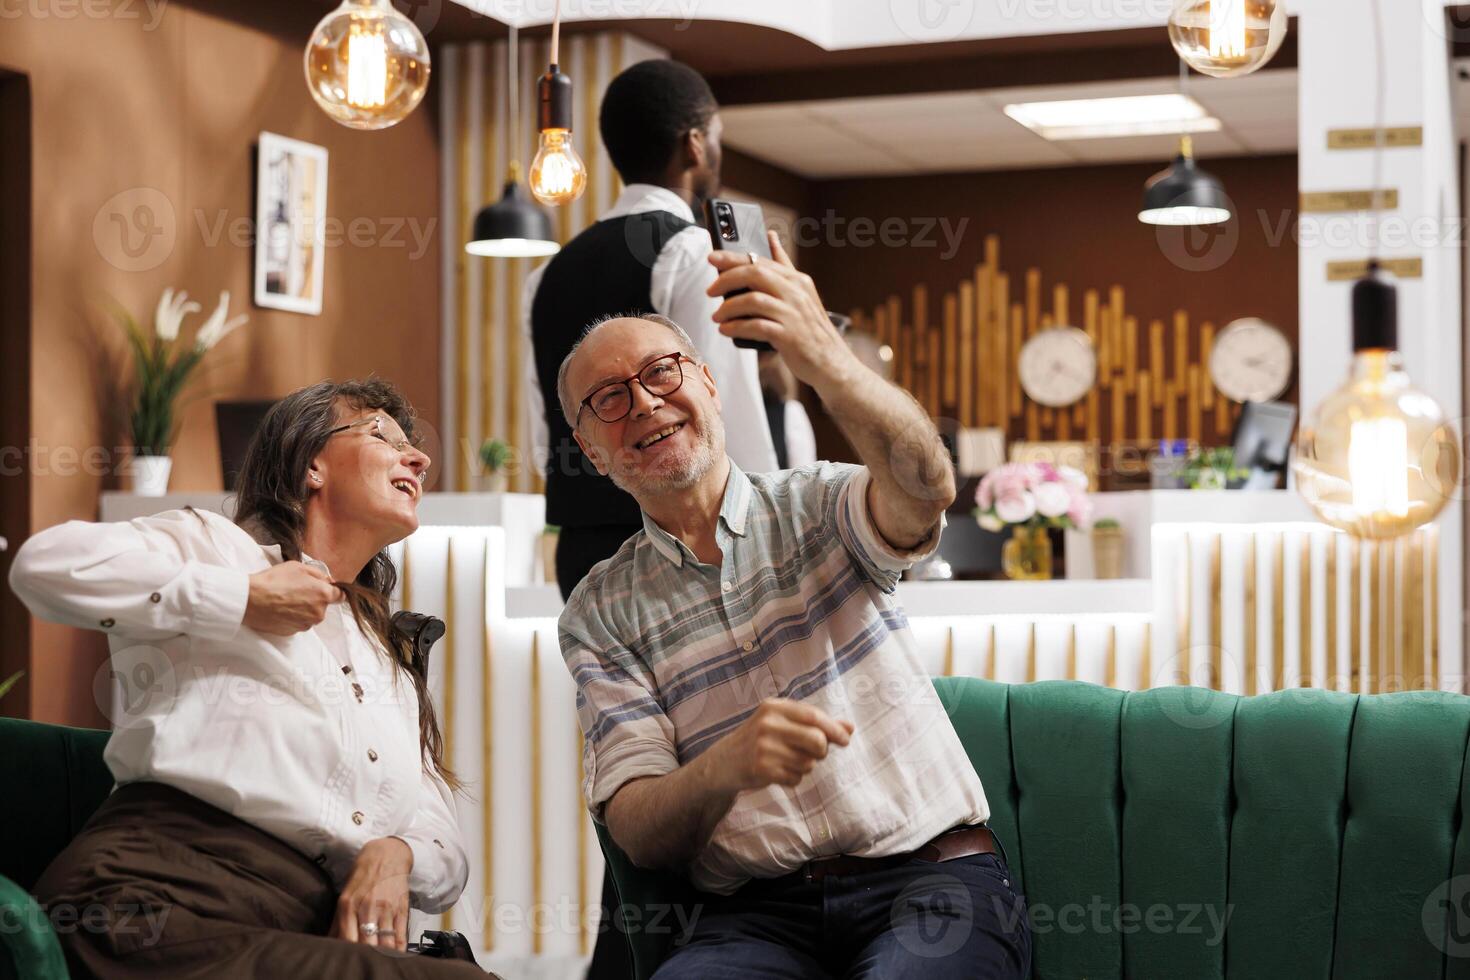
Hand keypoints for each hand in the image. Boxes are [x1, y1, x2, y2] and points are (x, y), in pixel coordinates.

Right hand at [243, 561, 341, 634]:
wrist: (250, 600)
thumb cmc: (274, 580)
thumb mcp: (299, 567)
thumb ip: (319, 575)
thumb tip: (328, 581)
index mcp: (323, 595)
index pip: (340, 596)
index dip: (333, 591)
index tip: (324, 589)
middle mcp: (318, 613)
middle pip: (323, 606)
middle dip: (314, 599)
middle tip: (296, 590)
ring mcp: (305, 624)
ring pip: (310, 615)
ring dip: (303, 609)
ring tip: (285, 599)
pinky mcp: (293, 632)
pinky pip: (298, 623)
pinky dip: (292, 617)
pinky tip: (280, 609)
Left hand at [329, 837, 412, 950]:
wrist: (387, 854)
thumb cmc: (363, 875)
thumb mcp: (345, 895)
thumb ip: (337, 920)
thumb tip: (328, 942)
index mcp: (348, 905)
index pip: (345, 939)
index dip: (347, 953)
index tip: (348, 959)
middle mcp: (366, 907)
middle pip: (364, 943)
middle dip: (364, 955)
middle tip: (364, 961)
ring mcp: (385, 908)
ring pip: (384, 942)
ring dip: (382, 954)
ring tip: (379, 960)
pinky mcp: (401, 907)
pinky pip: (400, 934)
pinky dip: (398, 948)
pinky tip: (395, 955)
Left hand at [706, 232, 861, 391]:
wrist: (830, 362)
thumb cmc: (810, 329)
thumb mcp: (801, 292)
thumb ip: (783, 266)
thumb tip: (771, 237)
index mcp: (797, 280)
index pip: (760, 260)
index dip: (733, 257)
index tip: (712, 257)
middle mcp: (796, 293)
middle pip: (755, 273)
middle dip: (727, 279)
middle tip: (710, 291)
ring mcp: (794, 314)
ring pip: (753, 300)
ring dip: (729, 307)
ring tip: (717, 316)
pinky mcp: (789, 336)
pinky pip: (757, 326)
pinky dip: (737, 327)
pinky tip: (726, 330)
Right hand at [711, 698, 853, 792]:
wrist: (724, 762)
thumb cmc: (761, 739)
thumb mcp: (784, 724)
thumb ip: (816, 724)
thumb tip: (850, 728)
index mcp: (774, 707)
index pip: (813, 716)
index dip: (833, 729)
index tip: (845, 740)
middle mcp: (768, 724)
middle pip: (817, 741)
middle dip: (821, 751)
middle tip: (812, 753)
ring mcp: (763, 747)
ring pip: (808, 763)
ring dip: (805, 767)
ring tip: (788, 761)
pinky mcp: (762, 769)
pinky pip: (796, 779)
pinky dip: (793, 779)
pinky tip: (778, 772)